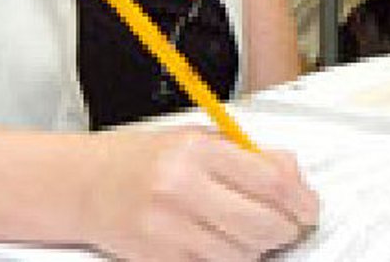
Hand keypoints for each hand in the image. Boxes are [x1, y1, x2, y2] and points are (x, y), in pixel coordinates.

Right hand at [85, 127, 317, 260]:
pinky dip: (224, 261)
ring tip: (237, 231)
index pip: (271, 180)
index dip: (302, 200)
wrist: (81, 185)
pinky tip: (212, 244)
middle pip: (265, 224)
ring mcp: (170, 227)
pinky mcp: (160, 258)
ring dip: (254, 249)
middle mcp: (182, 187)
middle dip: (284, 230)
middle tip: (283, 226)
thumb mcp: (191, 140)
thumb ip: (245, 153)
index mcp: (195, 150)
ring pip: (245, 255)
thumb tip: (293, 173)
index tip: (308, 209)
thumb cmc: (138, 161)